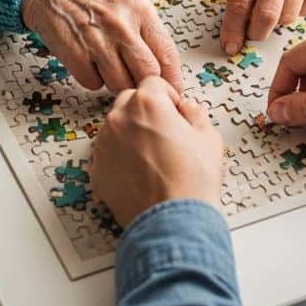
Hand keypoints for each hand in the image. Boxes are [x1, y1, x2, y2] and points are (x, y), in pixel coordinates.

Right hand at [22, 0, 182, 93]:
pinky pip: (94, 84)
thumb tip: (165, 70)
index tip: (174, 91)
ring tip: (110, 66)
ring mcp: (98, 40)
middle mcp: (121, 24)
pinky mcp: (76, 54)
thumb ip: (145, 33)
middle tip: (142, 89)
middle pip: (147, 74)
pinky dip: (94, 80)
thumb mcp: (127, 4)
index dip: (173, 80)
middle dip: (146, 87)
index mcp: (140, 10)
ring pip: (121, 85)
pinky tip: (90, 62)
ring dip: (118, 85)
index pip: (167, 54)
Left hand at [92, 76, 223, 226]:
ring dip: (131, 133)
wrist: (173, 222)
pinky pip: (107, 154)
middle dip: (146, 111)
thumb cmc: (192, 181)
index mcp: (147, 103)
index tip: (175, 111)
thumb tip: (189, 109)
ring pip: (116, 127)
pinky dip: (119, 158)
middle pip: (130, 100)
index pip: (153, 82)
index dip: (168, 97)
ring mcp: (104, 145)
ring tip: (153, 157)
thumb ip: (196, 113)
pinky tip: (140, 173)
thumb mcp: (208, 136)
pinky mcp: (96, 171)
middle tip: (164, 132)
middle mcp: (120, 118)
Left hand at [220, 0, 305, 53]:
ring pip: (287, 17)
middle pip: (266, 16)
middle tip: (253, 34)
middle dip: (256, 33)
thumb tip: (236, 22)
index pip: (240, 2)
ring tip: (276, 3)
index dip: (233, 29)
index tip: (230, 45)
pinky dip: (297, 10)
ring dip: (277, 20)